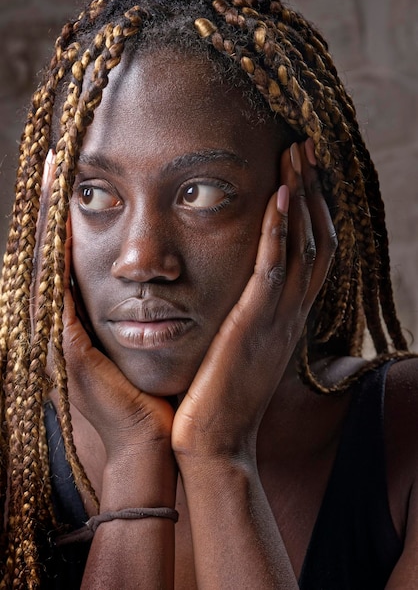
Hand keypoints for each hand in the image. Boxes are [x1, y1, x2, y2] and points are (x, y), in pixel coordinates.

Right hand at [34, 151, 174, 462]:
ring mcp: (59, 336)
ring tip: (50, 174)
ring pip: (46, 266)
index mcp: (80, 317)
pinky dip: (55, 259)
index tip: (70, 172)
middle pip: (49, 252)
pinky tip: (59, 224)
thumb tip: (158, 272)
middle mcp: (62, 321)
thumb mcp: (144, 339)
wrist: (151, 440)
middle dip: (48, 206)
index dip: (63, 214)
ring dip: (46, 221)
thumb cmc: (152, 390)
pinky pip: (58, 296)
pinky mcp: (70, 351)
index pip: (66, 254)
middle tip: (52, 158)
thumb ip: (142, 306)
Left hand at [172, 140, 336, 462]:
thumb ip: (248, 316)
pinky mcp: (255, 325)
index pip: (314, 253)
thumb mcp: (243, 349)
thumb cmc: (220, 396)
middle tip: (304, 148)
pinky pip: (274, 270)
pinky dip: (280, 232)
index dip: (314, 210)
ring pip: (304, 246)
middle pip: (318, 238)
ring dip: (301, 197)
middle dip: (313, 190)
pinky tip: (278, 196)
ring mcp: (278, 318)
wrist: (215, 441)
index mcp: (288, 316)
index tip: (302, 173)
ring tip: (295, 155)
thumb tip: (239, 290)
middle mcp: (293, 312)